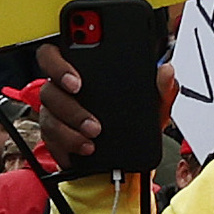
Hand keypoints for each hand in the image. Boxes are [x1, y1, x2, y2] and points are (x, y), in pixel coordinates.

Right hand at [34, 40, 177, 169]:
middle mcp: (65, 91)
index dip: (60, 63)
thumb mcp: (152, 105)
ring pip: (49, 114)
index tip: (76, 78)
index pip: (58, 53)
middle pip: (48, 84)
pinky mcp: (56, 138)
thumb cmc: (134, 123)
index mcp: (85, 71)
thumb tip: (165, 71)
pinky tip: (85, 147)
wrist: (127, 160)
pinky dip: (68, 144)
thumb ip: (161, 87)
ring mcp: (58, 115)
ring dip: (71, 124)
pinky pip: (51, 139)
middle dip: (63, 97)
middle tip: (81, 100)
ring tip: (93, 132)